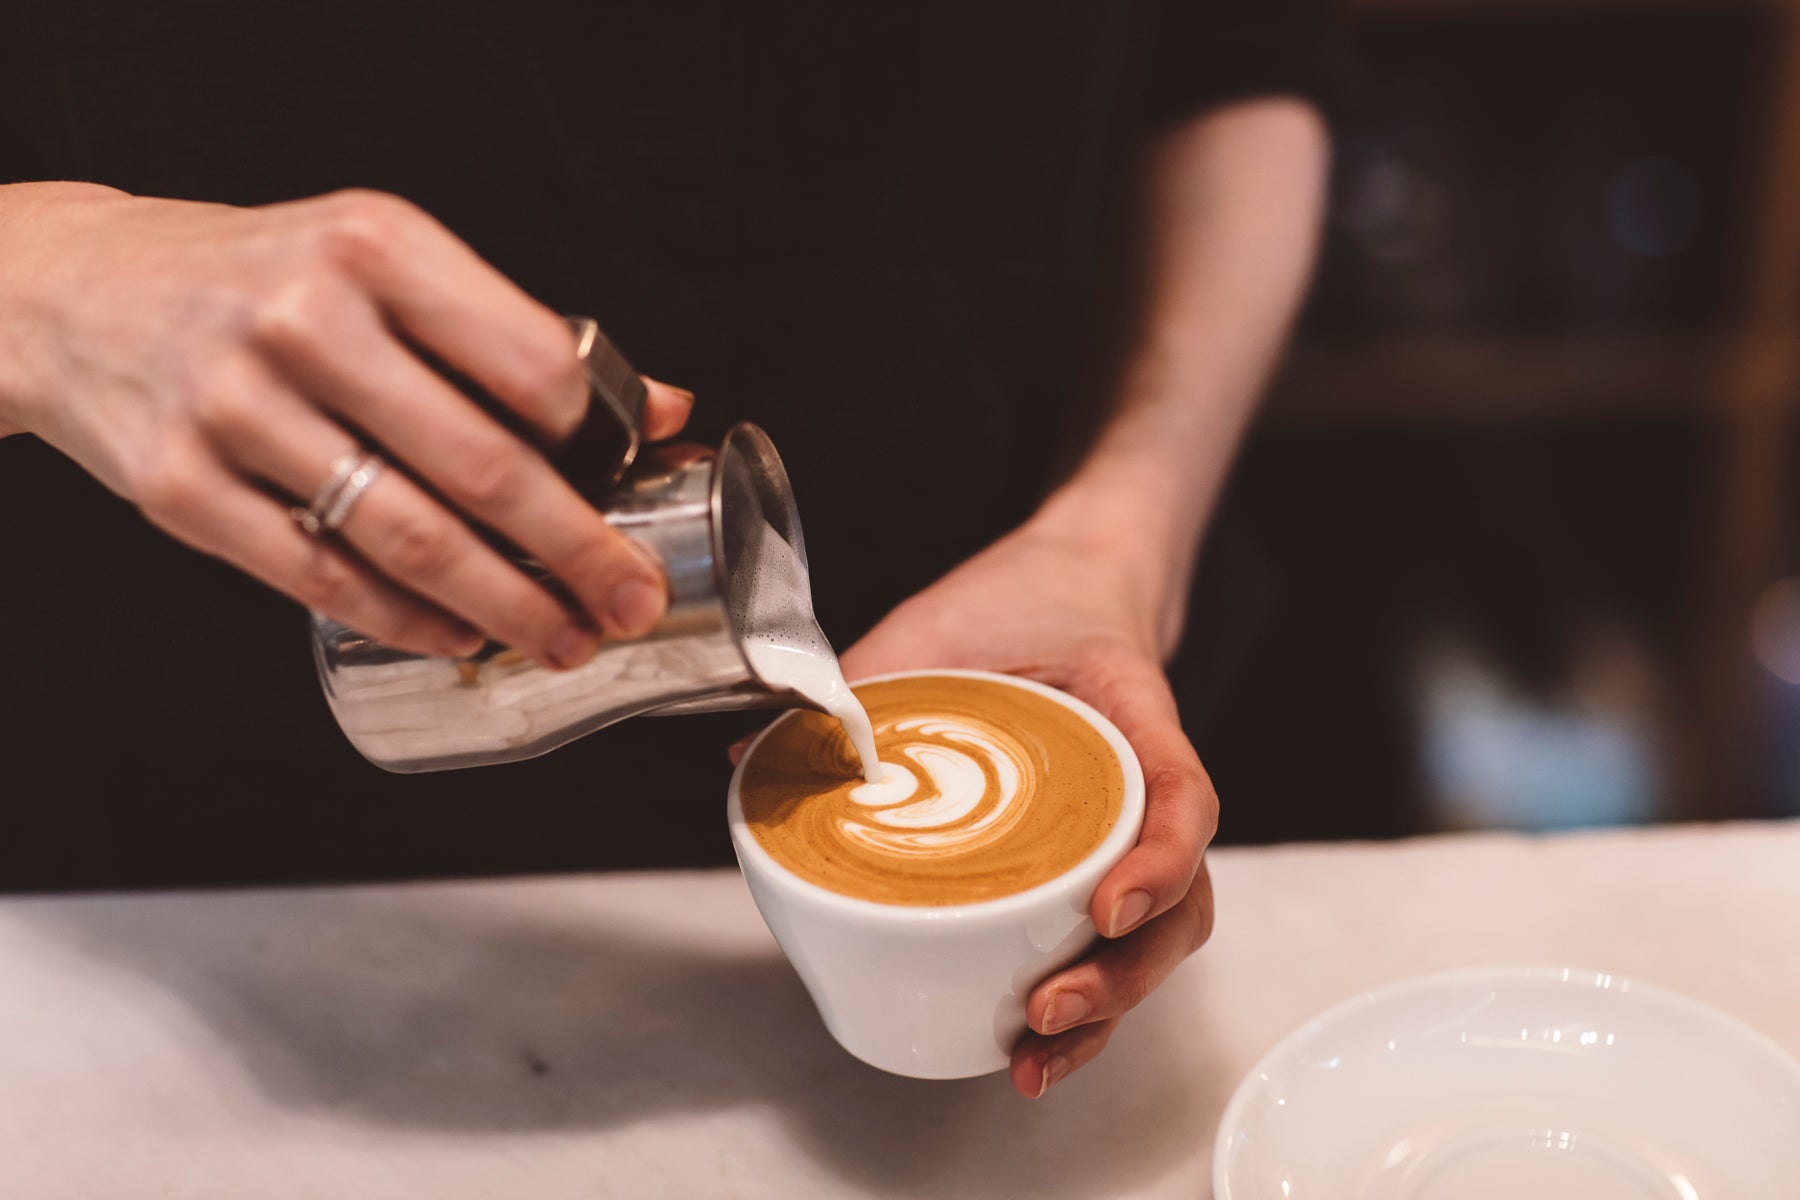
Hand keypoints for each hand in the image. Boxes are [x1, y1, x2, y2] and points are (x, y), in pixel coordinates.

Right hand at [0, 182, 691, 666]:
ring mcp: (234, 405)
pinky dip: (406, 620)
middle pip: (483, 466)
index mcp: (377, 246)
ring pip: (407, 537)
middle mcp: (305, 318)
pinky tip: (459, 635)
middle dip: (576, 553)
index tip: (634, 500)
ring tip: (561, 637)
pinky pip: (320, 578)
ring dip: (505, 606)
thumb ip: (518, 335)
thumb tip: (663, 409)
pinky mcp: (180, 485)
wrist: (75, 289)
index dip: (598, 446)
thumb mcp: (385, 263)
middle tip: (630, 602)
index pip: (531, 362)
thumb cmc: (260, 278)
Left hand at [834, 520, 1218, 1098]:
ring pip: (1157, 938)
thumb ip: (864, 679)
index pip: (1182, 794)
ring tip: (1034, 1057)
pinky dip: (1081, 997)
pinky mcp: (1094, 863)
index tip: (1107, 907)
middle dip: (1124, 974)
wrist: (1068, 583)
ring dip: (1107, 1007)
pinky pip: (1108, 938)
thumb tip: (757, 756)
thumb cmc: (1023, 600)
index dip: (1160, 862)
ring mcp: (1129, 833)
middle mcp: (1147, 788)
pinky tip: (1024, 1046)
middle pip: (1182, 903)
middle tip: (1047, 1008)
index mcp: (1133, 715)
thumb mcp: (942, 623)